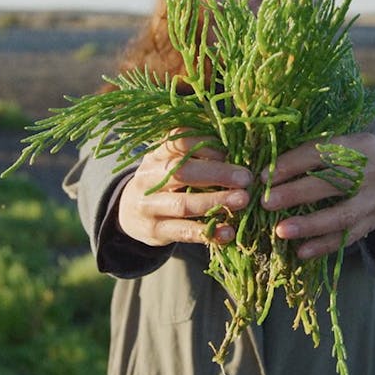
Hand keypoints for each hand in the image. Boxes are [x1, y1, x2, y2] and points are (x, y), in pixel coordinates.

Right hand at [118, 130, 250, 246]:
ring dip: (215, 202)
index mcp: (158, 154)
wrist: (129, 212)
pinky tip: (228, 232)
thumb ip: (198, 156)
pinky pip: (183, 232)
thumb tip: (239, 149)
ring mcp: (149, 205)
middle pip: (181, 171)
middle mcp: (149, 177)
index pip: (179, 141)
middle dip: (217, 173)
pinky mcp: (155, 231)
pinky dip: (208, 233)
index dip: (206, 145)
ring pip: (182, 204)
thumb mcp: (172, 162)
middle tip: (246, 178)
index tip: (229, 152)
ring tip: (242, 200)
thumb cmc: (165, 182)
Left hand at [260, 133, 374, 258]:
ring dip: (310, 225)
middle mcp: (370, 171)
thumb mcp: (350, 142)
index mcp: (358, 145)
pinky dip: (325, 245)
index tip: (264, 176)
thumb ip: (320, 151)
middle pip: (332, 183)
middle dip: (296, 193)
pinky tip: (302, 252)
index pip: (322, 152)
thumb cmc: (367, 154)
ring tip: (281, 230)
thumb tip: (274, 164)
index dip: (292, 163)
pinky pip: (350, 236)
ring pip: (342, 215)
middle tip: (265, 202)